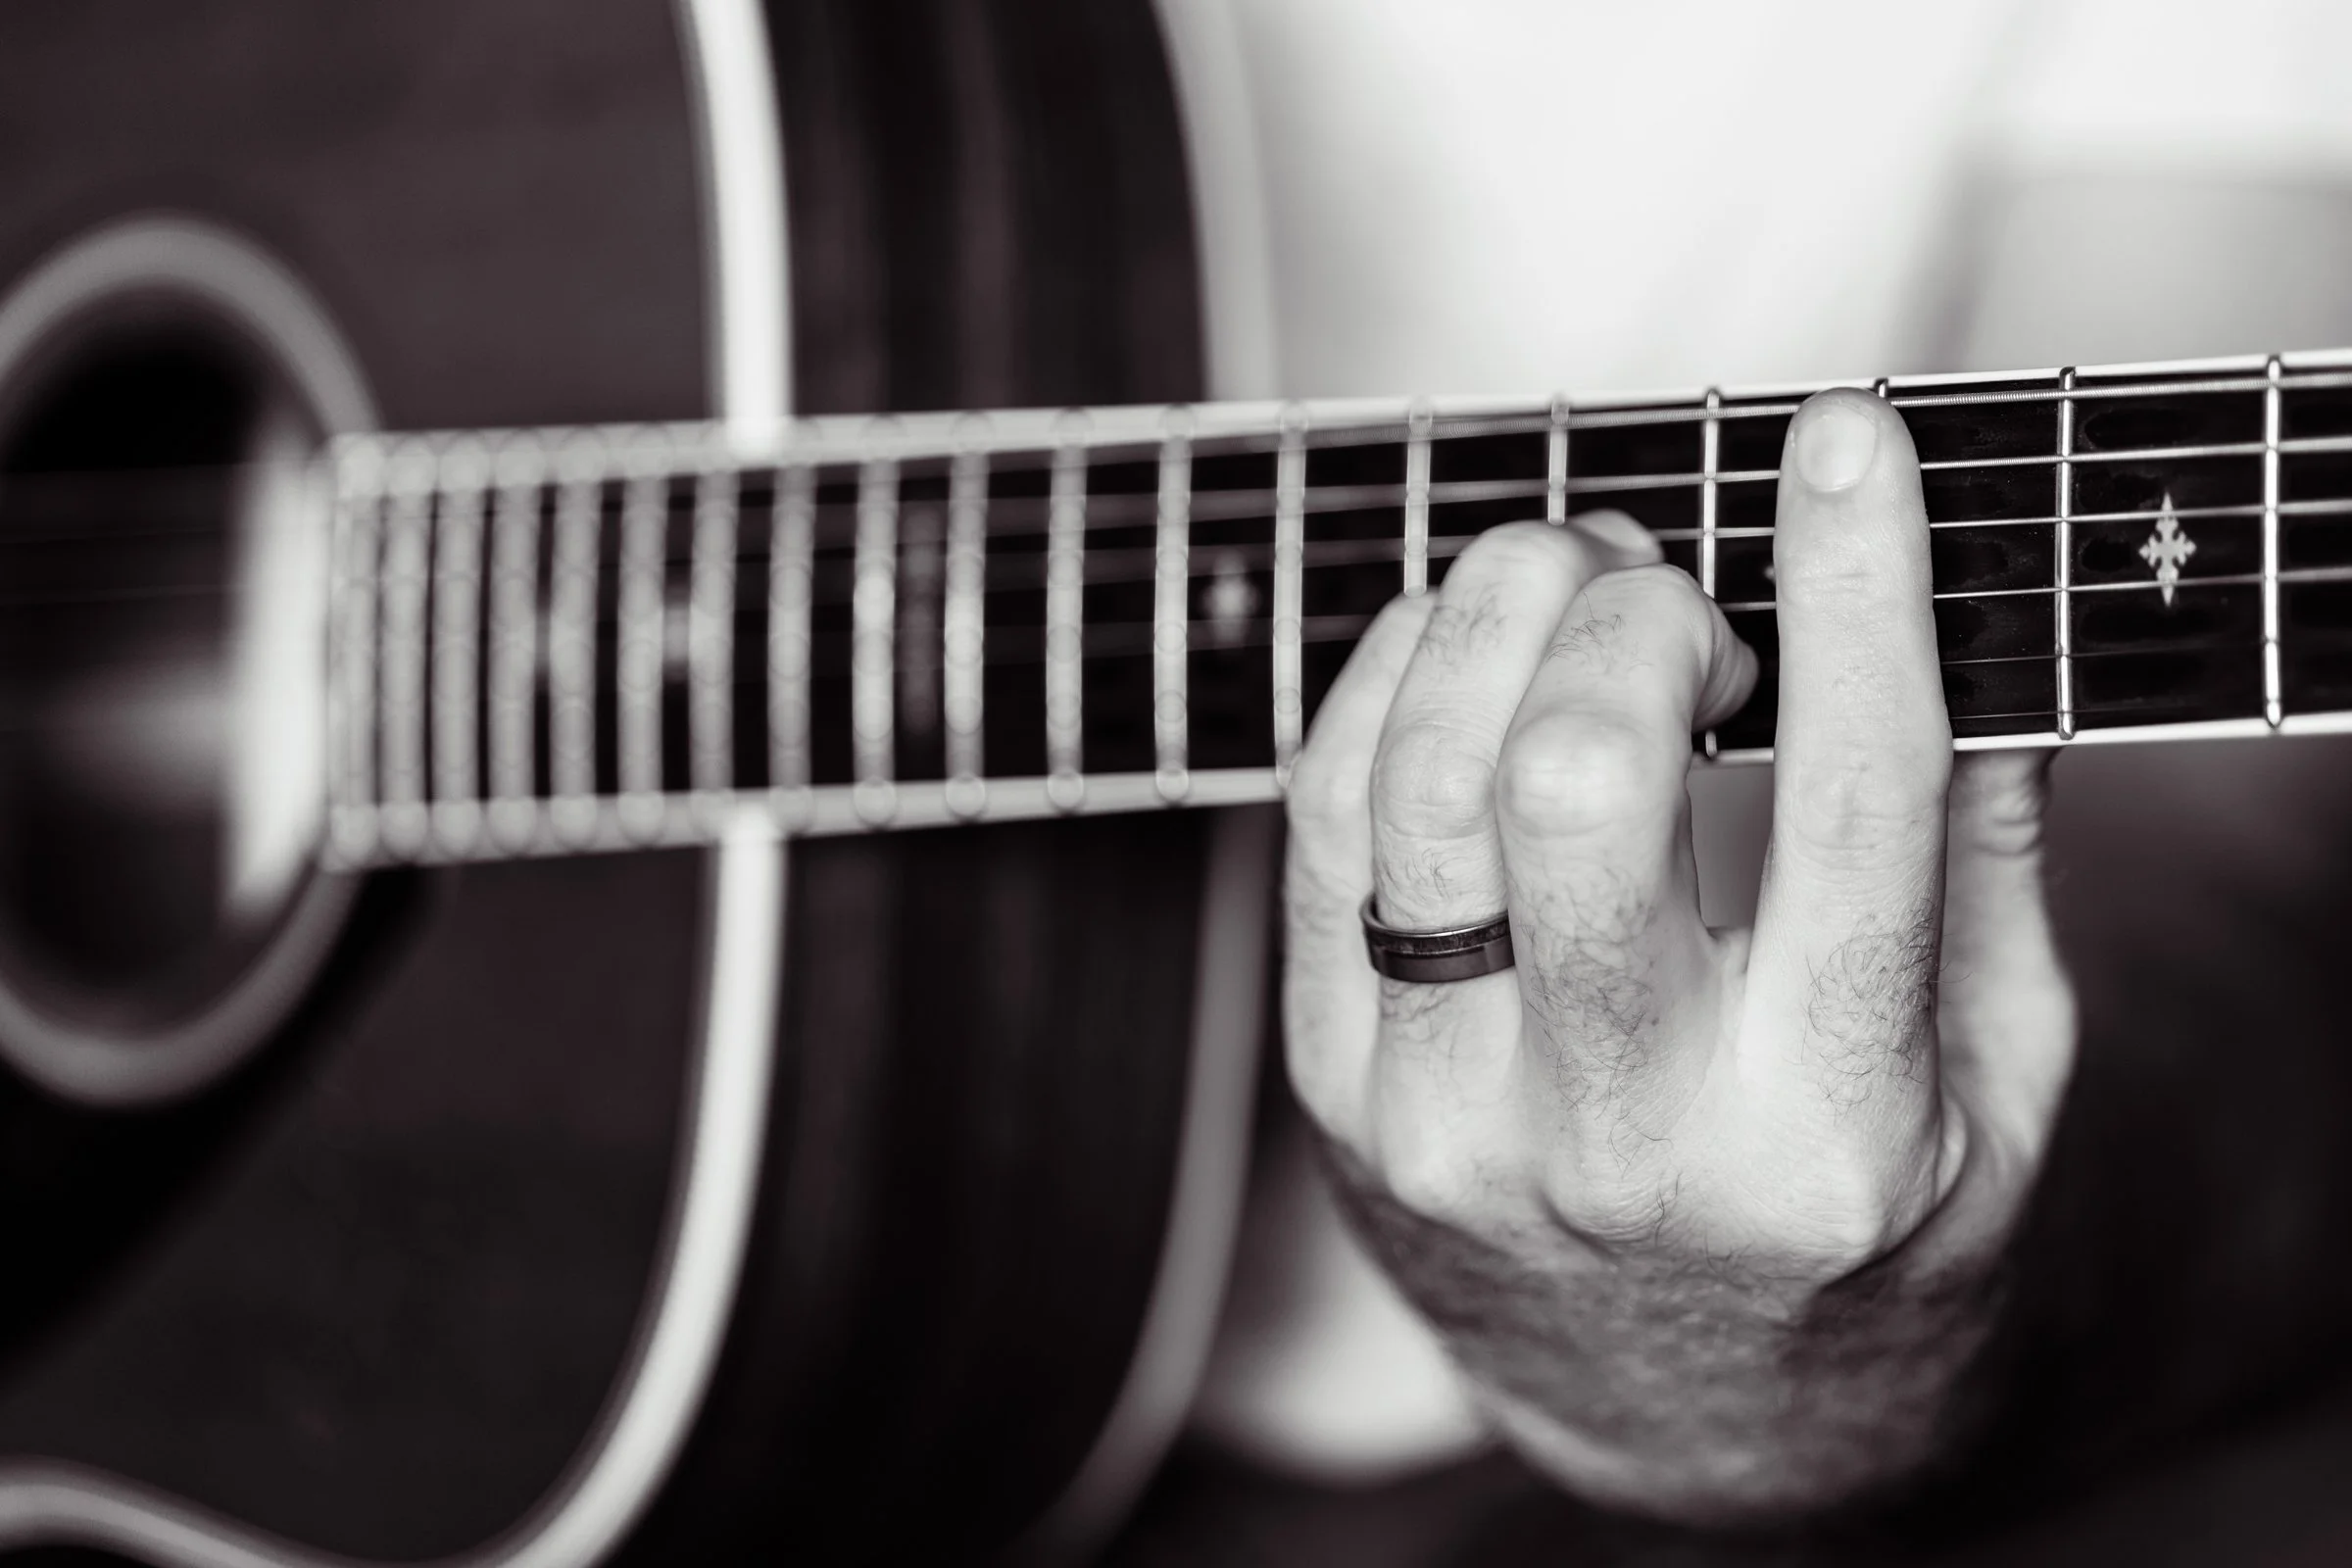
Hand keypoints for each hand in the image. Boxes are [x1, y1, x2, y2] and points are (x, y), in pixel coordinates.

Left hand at [1282, 388, 2075, 1522]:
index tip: (1848, 442)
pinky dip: (1389, 684)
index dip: (1854, 589)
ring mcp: (1446, 1124)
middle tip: (1680, 588)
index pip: (1855, 808)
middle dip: (1632, 611)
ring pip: (1419, 784)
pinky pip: (1323, 826)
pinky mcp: (1336, 1097)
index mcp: (1829, 1133)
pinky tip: (1466, 654)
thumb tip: (1945, 612)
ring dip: (1496, 615)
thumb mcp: (2001, 1074)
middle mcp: (1618, 1141)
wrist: (1694, 1418)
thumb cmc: (1867, 1218)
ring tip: (1571, 585)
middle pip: (1577, 782)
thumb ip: (1984, 854)